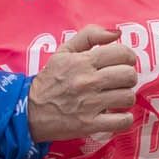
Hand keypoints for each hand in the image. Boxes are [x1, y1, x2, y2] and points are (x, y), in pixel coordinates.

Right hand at [26, 25, 141, 140]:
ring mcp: (90, 104)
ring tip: (114, 98)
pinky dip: (124, 119)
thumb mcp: (64, 51)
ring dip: (125, 98)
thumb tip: (116, 33)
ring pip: (128, 97)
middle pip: (129, 75)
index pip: (122, 53)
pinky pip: (122, 121)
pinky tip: (115, 114)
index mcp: (82, 62)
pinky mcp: (90, 125)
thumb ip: (89, 36)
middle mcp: (87, 81)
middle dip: (128, 78)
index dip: (128, 57)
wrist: (29, 110)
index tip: (123, 62)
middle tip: (118, 82)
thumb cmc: (50, 80)